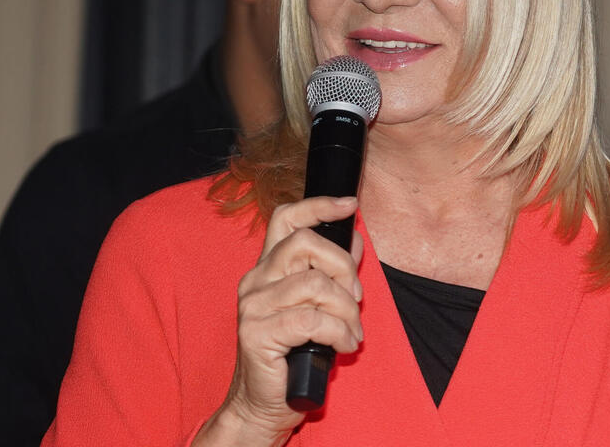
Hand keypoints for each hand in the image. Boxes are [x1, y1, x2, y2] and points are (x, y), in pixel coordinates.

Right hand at [195, 196, 363, 445]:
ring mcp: (253, 306)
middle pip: (305, 243)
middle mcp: (256, 281)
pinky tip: (344, 346)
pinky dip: (338, 332)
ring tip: (352, 331)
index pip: (286, 219)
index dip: (318, 205)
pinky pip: (312, 320)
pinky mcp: (257, 333)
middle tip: (356, 298)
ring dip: (346, 309)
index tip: (349, 204)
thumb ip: (332, 272)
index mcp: (268, 269)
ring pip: (314, 284)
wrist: (261, 405)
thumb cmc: (292, 357)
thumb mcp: (317, 307)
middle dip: (343, 267)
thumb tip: (355, 239)